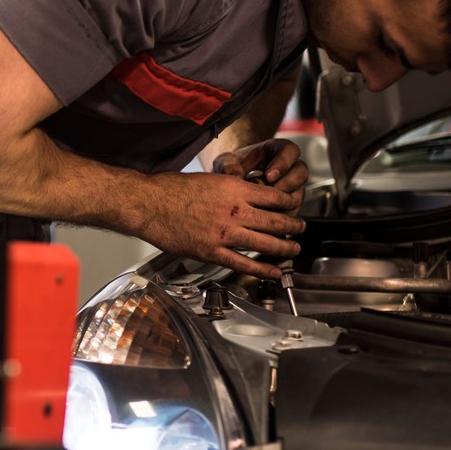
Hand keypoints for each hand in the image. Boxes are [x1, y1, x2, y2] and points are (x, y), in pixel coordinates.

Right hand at [134, 171, 304, 279]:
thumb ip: (231, 188)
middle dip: (293, 225)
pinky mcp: (211, 251)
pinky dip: (261, 269)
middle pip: (275, 220)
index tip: (293, 206)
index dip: (288, 203)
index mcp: (234, 188)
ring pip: (264, 242)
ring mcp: (224, 233)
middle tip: (301, 228)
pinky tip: (273, 272)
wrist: (149, 203)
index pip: (273, 196)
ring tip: (294, 249)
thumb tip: (245, 193)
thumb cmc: (172, 189)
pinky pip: (243, 263)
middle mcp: (234, 210)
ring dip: (284, 247)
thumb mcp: (210, 178)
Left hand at [210, 139, 308, 211]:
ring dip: (284, 203)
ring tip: (265, 208)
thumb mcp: (226, 162)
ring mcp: (291, 186)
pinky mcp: (289, 204)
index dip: (284, 163)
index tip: (269, 175)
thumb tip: (235, 175)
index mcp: (277, 150)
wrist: (232, 180)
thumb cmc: (233, 167)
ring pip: (299, 194)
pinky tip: (265, 218)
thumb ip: (229, 165)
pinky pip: (292, 211)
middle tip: (270, 194)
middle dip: (287, 185)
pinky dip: (280, 216)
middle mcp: (289, 167)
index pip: (290, 151)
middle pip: (301, 173)